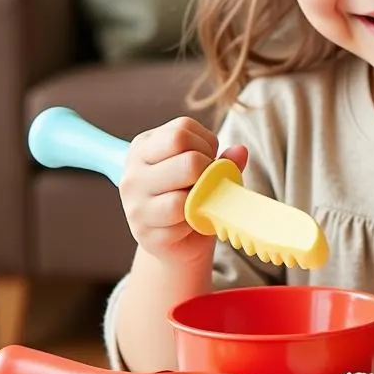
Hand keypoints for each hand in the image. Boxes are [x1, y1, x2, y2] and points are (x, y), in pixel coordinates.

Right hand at [118, 117, 248, 269]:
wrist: (178, 241)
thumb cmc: (192, 196)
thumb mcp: (206, 169)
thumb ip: (224, 159)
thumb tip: (240, 151)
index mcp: (143, 148)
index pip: (181, 132)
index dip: (206, 144)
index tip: (207, 158)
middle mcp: (132, 174)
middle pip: (188, 161)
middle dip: (209, 171)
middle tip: (208, 182)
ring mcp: (135, 206)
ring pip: (183, 196)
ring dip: (203, 199)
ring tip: (201, 201)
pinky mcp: (144, 234)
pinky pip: (183, 223)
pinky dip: (196, 222)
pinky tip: (192, 222)